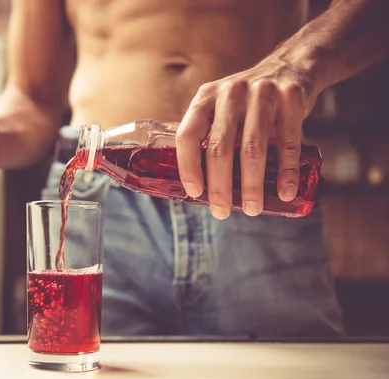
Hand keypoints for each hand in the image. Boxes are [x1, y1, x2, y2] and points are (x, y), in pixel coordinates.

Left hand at [176, 59, 318, 218]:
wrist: (292, 66)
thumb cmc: (248, 102)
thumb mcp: (221, 109)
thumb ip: (210, 137)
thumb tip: (200, 189)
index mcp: (205, 98)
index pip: (188, 135)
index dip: (188, 166)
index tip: (195, 192)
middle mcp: (230, 93)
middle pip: (219, 147)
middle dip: (220, 186)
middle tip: (222, 211)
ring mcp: (262, 93)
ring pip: (252, 149)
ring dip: (252, 185)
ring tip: (252, 209)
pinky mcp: (291, 98)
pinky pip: (288, 142)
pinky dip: (287, 172)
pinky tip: (285, 192)